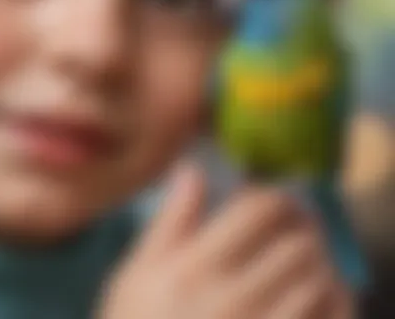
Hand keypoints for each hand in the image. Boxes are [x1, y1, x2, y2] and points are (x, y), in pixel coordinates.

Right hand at [98, 164, 353, 318]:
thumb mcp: (139, 272)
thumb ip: (170, 220)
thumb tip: (193, 169)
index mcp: (193, 268)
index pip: (258, 211)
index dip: (277, 197)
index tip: (276, 202)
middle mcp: (231, 300)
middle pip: (298, 243)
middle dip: (303, 228)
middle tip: (299, 227)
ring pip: (320, 280)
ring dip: (319, 263)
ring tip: (306, 260)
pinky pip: (331, 317)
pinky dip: (335, 299)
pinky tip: (318, 294)